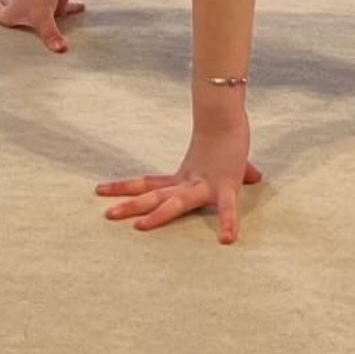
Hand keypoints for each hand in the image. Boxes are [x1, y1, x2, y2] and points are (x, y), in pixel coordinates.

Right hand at [0, 0, 86, 52]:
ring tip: (31, 9)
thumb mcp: (43, 16)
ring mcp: (37, 3)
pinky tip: (81, 7)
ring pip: (32, 8)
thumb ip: (50, 35)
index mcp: (12, 11)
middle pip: (6, 5)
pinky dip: (70, 8)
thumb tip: (60, 50)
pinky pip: (61, 8)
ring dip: (31, 9)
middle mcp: (22, 7)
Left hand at [98, 123, 263, 242]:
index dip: (124, 188)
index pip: (147, 183)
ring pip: (176, 203)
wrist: (228, 115)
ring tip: (139, 227)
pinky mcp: (226, 185)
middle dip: (130, 205)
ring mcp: (205, 185)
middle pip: (153, 195)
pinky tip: (227, 239)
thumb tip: (255, 177)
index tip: (99, 191)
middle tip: (107, 214)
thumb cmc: (226, 139)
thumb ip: (238, 173)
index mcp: (181, 178)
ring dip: (157, 214)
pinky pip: (227, 207)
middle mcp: (187, 183)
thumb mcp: (225, 164)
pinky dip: (228, 221)